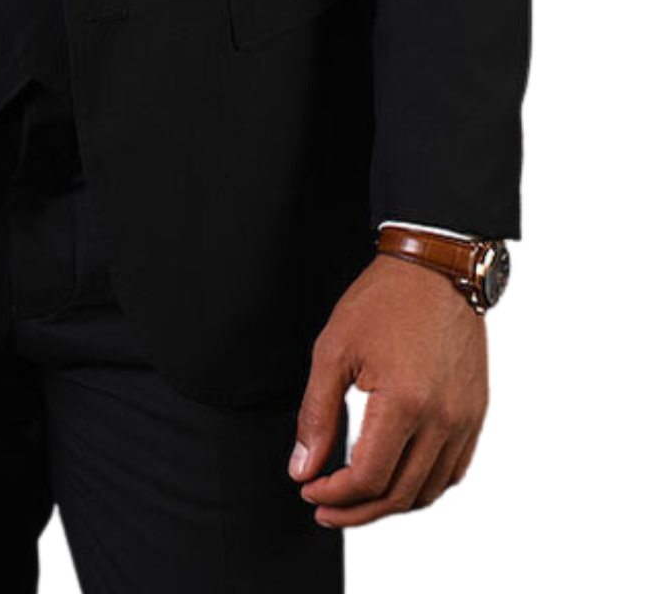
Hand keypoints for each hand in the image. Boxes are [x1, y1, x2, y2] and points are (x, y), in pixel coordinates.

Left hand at [288, 253, 487, 526]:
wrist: (436, 268)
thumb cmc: (383, 300)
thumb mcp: (334, 350)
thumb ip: (317, 414)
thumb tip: (303, 469)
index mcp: (405, 403)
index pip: (369, 478)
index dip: (335, 494)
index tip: (309, 490)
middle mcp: (443, 419)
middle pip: (399, 494)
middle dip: (357, 511)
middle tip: (324, 508)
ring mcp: (465, 419)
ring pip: (429, 491)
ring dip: (390, 504)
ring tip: (356, 499)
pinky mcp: (476, 413)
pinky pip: (453, 471)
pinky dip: (423, 486)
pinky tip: (396, 478)